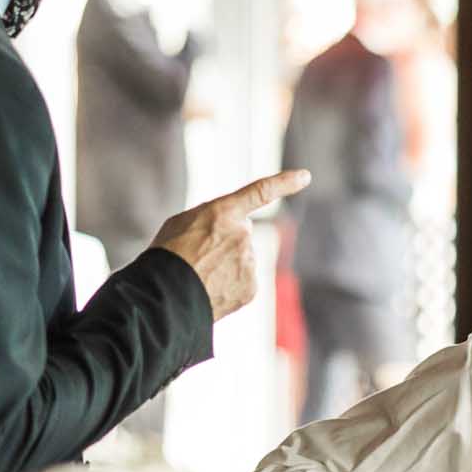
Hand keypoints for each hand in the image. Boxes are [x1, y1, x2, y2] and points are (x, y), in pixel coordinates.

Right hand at [150, 170, 309, 319]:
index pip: (260, 192)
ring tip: (201, 275)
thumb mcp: (183, 223)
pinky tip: (211, 289)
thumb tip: (227, 230)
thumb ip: (212, 219)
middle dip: (227, 241)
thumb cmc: (168, 255)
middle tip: (200, 255)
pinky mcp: (251, 287)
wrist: (166, 295)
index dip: (284, 183)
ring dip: (227, 265)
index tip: (305, 176)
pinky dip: (230, 285)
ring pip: (242, 260)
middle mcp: (242, 234)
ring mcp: (249, 261)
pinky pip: (244, 281)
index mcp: (224, 211)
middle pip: (242, 234)